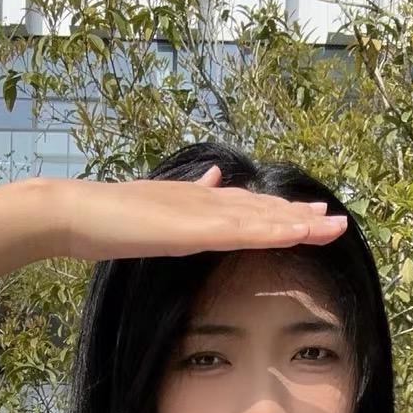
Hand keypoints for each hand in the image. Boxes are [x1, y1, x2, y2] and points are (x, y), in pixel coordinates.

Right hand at [58, 163, 347, 262]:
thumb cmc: (107, 218)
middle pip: (262, 208)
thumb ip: (185, 198)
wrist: (77, 212)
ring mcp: (202, 213)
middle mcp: (206, 201)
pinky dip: (275, 229)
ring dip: (298, 222)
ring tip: (332, 225)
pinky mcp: (196, 227)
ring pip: (261, 217)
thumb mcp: (154, 207)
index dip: (278, 211)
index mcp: (196, 202)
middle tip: (336, 219)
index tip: (309, 216)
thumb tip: (213, 180)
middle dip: (299, 216)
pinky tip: (299, 232)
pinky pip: (245, 230)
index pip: (246, 207)